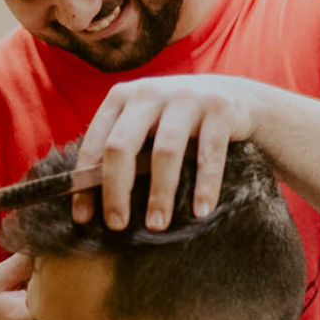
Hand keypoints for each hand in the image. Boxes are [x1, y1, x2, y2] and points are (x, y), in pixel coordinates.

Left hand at [72, 75, 268, 230]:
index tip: (85, 218)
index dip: (86, 183)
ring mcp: (186, 98)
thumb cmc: (179, 121)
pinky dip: (205, 186)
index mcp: (122, 97)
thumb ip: (122, 147)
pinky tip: (201, 212)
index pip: (95, 143)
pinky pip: (208, 155)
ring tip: (157, 226)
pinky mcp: (220, 109)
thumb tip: (91, 201)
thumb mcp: (146, 123)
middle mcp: (150, 93)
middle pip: (121, 146)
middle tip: (117, 225)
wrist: (234, 95)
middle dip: (116, 190)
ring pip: (165, 152)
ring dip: (160, 194)